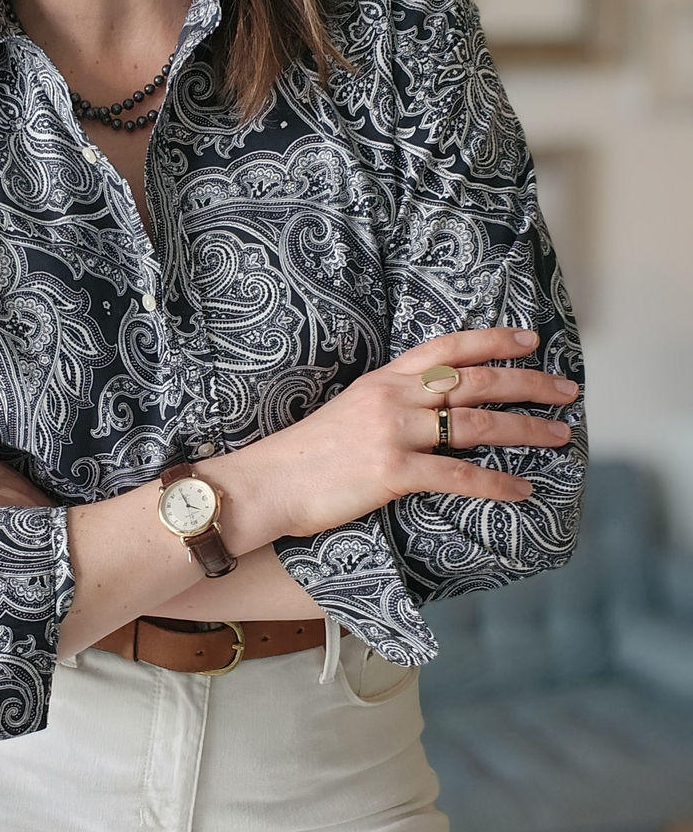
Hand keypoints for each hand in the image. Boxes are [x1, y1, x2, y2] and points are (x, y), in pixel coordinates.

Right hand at [252, 327, 578, 538]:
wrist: (264, 484)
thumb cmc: (304, 456)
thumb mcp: (348, 411)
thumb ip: (389, 403)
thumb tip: (429, 410)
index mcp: (383, 379)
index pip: (448, 348)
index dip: (494, 341)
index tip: (531, 341)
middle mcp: (393, 398)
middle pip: (476, 382)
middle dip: (529, 384)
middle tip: (567, 391)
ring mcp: (392, 433)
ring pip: (476, 424)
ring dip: (525, 430)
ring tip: (557, 436)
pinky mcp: (391, 473)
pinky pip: (457, 477)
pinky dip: (495, 484)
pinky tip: (522, 491)